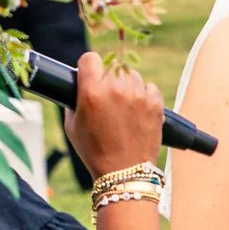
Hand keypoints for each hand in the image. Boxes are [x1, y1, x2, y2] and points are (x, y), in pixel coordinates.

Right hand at [64, 52, 163, 176]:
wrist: (124, 171)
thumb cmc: (94, 150)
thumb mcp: (72, 125)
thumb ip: (75, 101)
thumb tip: (80, 86)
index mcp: (92, 91)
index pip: (90, 58)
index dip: (88, 66)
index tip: (90, 73)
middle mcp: (116, 89)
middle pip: (112, 66)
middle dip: (107, 78)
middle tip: (106, 96)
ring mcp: (138, 95)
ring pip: (132, 75)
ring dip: (126, 85)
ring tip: (122, 106)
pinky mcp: (156, 103)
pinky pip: (149, 87)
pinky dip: (143, 95)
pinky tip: (137, 110)